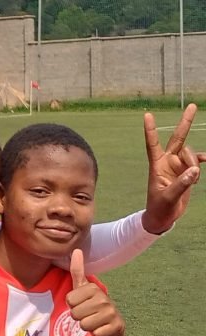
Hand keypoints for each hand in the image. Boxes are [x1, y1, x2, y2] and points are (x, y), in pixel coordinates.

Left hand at [67, 250, 124, 335]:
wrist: (111, 323)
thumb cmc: (91, 304)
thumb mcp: (82, 288)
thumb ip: (77, 270)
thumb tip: (76, 250)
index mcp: (93, 288)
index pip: (69, 301)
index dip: (73, 305)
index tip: (82, 303)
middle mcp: (104, 299)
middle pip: (75, 314)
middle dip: (79, 317)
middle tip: (88, 313)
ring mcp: (111, 313)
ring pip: (84, 325)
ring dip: (87, 325)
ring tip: (95, 320)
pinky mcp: (116, 326)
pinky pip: (95, 333)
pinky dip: (96, 333)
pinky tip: (102, 327)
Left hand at [141, 104, 205, 233]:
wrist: (163, 216)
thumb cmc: (159, 207)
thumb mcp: (168, 197)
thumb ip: (181, 184)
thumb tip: (195, 170)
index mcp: (157, 165)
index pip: (152, 144)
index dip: (150, 130)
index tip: (147, 114)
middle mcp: (167, 161)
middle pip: (177, 138)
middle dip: (185, 122)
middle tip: (193, 106)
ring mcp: (178, 165)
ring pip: (191, 154)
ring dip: (195, 165)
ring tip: (193, 181)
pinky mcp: (187, 171)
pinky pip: (198, 161)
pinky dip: (203, 160)